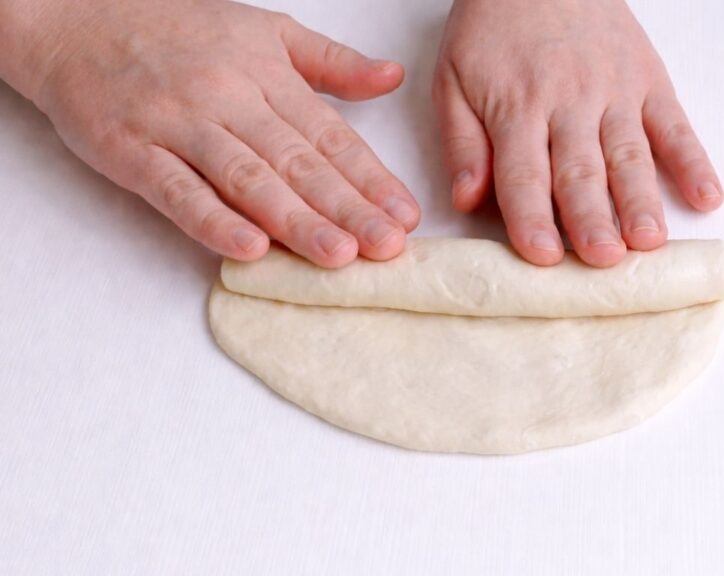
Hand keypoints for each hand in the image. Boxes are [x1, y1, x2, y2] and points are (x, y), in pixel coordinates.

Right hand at [6, 0, 419, 266]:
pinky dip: (213, 221)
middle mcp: (228, 98)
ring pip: (247, 179)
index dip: (370, 178)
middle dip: (349, 208)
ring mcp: (179, 125)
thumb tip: (392, 78)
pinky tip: (251, 249)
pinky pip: (177, 191)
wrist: (74, 19)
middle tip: (388, 247)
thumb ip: (330, 62)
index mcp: (266, 73)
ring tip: (340, 255)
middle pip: (298, 162)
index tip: (405, 215)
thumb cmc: (177, 30)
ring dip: (296, 220)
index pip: (329, 135)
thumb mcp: (264, 30)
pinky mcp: (132, 151)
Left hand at [433, 0, 723, 267]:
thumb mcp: (454, 78)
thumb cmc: (492, 29)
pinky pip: (676, 125)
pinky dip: (694, 161)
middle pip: (581, 172)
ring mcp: (615, 93)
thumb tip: (465, 199)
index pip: (524, 173)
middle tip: (604, 259)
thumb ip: (462, 141)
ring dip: (641, 200)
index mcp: (517, 108)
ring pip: (629, 155)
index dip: (532, 217)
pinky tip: (708, 196)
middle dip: (592, 219)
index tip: (542, 257)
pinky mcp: (649, 82)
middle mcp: (569, 104)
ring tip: (651, 241)